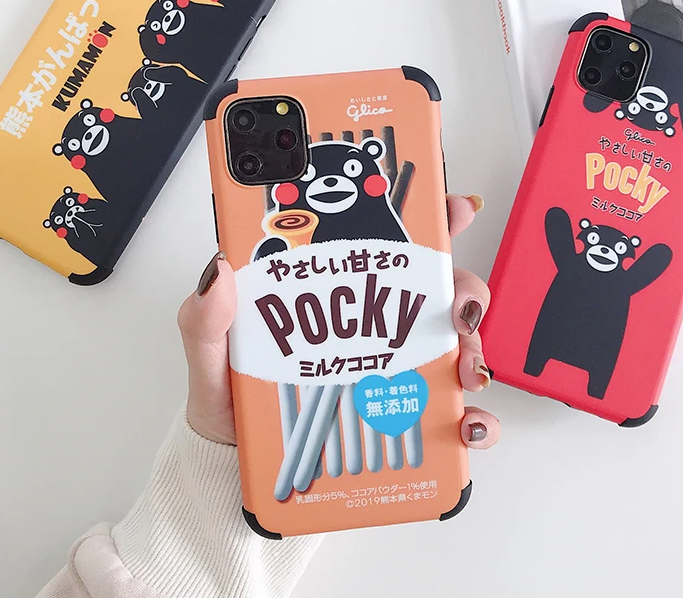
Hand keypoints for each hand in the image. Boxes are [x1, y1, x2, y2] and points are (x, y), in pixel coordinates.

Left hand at [177, 194, 499, 448]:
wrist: (235, 471)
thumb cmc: (230, 403)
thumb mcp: (211, 353)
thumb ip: (206, 317)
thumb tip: (221, 272)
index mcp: (333, 294)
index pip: (385, 243)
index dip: (427, 218)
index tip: (453, 210)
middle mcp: (371, 325)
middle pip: (437, 290)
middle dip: (465, 291)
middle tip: (457, 308)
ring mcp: (391, 369)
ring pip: (456, 346)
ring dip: (475, 351)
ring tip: (465, 371)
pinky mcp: (403, 416)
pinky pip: (452, 416)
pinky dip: (472, 419)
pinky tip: (464, 427)